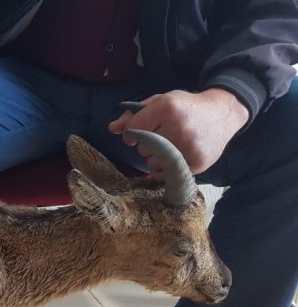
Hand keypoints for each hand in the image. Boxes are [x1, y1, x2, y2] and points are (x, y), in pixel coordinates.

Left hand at [109, 89, 248, 176]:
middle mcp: (178, 127)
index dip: (132, 132)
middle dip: (146, 144)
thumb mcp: (161, 101)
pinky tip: (175, 157)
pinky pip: (166, 174)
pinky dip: (165, 169)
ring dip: (155, 158)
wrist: (222, 113)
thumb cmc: (186, 107)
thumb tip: (112, 129)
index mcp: (167, 108)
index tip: (138, 131)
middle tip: (162, 136)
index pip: (133, 129)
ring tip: (170, 146)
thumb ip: (134, 114)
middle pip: (142, 148)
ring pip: (152, 163)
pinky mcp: (197, 162)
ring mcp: (189, 147)